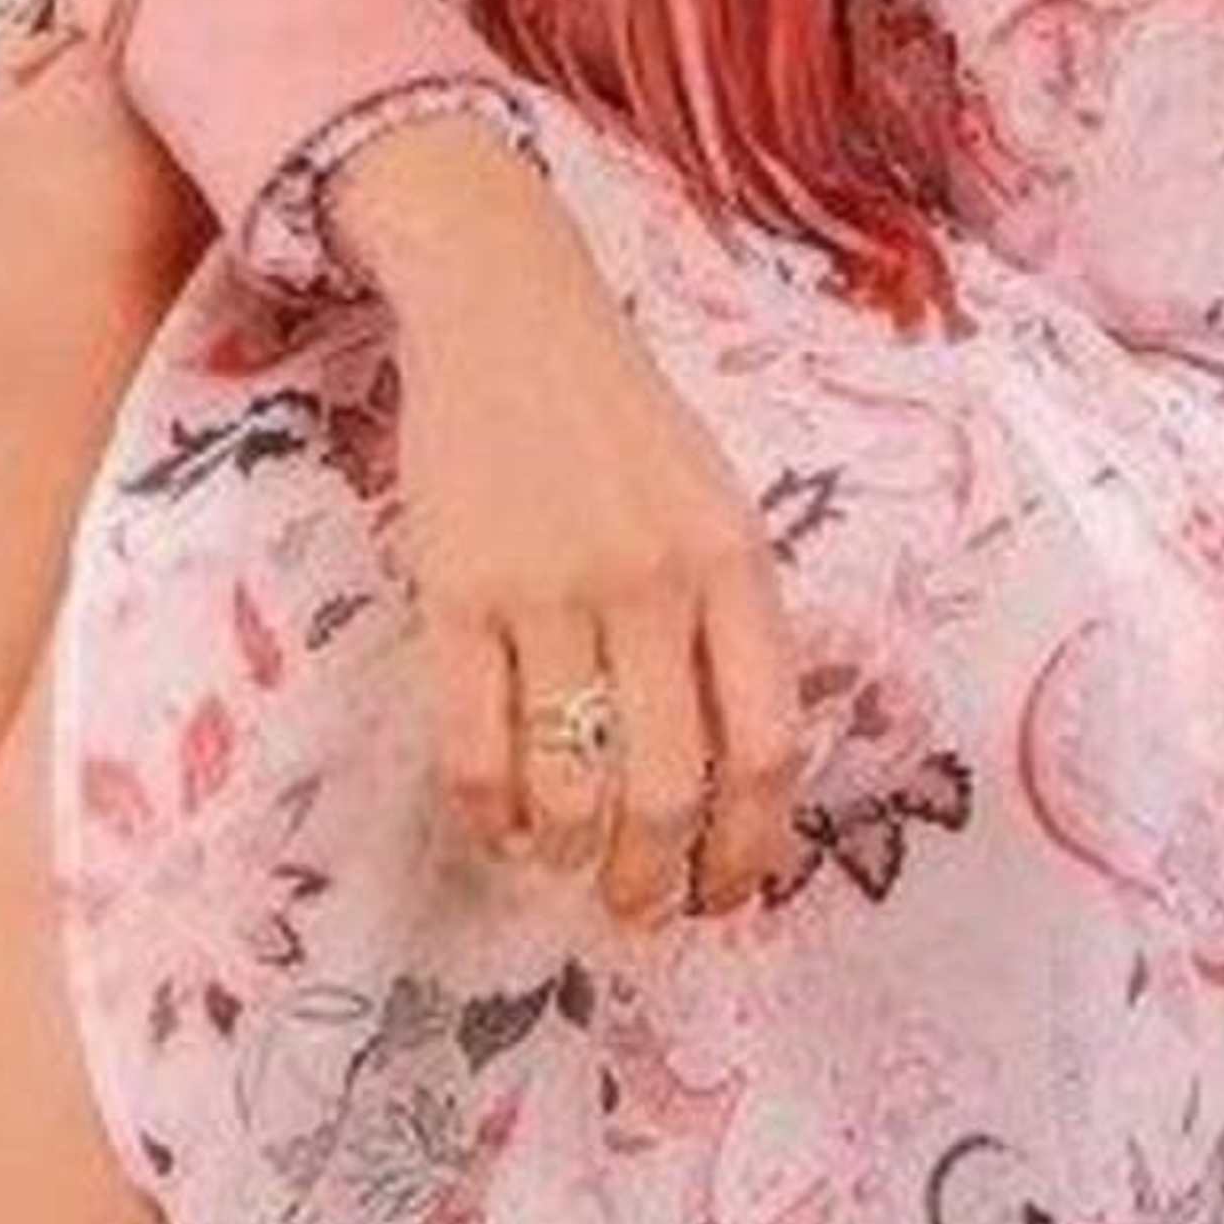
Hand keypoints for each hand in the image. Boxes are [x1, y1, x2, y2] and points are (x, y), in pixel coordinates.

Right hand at [359, 143, 809, 928]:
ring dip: (569, 855)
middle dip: (653, 879)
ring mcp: (550, 588)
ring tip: (565, 862)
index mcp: (733, 561)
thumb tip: (737, 779)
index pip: (766, 741)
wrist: (510, 314)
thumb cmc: (623, 423)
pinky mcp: (457, 593)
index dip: (752, 844)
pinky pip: (473, 748)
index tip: (730, 894)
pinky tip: (500, 818)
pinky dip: (489, 813)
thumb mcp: (714, 502)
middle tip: (640, 909)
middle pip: (666, 786)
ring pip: (567, 784)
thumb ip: (730, 619)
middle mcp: (651, 581)